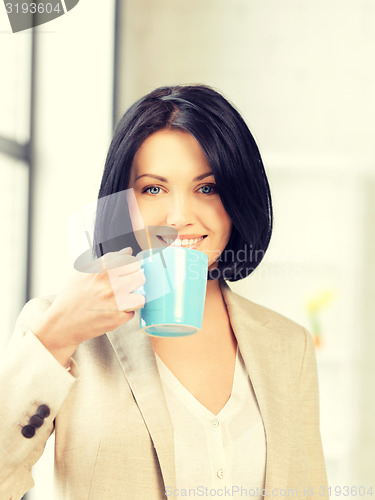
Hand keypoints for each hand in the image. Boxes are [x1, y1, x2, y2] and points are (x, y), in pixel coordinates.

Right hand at [33, 247, 144, 365]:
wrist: (62, 323)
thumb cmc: (72, 297)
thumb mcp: (84, 272)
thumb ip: (108, 260)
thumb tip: (128, 251)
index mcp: (102, 270)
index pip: (131, 261)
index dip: (130, 266)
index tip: (126, 270)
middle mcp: (111, 285)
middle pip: (140, 277)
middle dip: (134, 281)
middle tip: (126, 285)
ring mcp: (115, 303)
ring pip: (141, 297)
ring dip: (134, 298)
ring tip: (123, 299)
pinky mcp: (117, 319)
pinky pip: (132, 313)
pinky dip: (125, 312)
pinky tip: (114, 311)